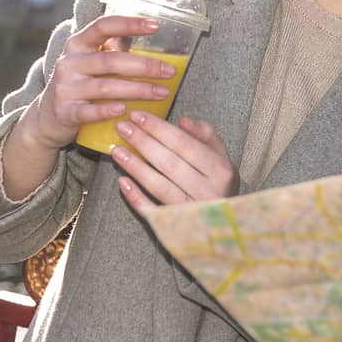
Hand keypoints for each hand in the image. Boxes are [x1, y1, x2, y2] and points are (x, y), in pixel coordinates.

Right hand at [22, 14, 178, 150]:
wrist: (47, 118)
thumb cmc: (79, 84)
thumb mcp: (90, 61)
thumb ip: (113, 50)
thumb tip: (151, 36)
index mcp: (77, 44)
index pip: (102, 26)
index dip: (129, 24)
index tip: (155, 26)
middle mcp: (69, 63)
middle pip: (110, 60)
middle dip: (144, 65)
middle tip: (169, 71)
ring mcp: (64, 88)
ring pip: (105, 87)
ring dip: (137, 90)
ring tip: (162, 92)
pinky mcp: (64, 112)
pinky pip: (88, 111)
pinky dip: (107, 110)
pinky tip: (125, 110)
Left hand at [112, 112, 237, 209]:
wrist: (224, 220)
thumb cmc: (218, 181)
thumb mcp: (221, 155)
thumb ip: (205, 134)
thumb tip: (182, 122)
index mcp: (220, 170)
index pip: (184, 144)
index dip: (159, 128)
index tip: (138, 115)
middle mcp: (208, 191)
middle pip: (169, 163)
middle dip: (143, 142)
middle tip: (122, 127)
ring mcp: (191, 211)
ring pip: (159, 186)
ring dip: (135, 167)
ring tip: (117, 150)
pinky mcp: (176, 226)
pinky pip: (152, 211)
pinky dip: (136, 197)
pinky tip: (122, 182)